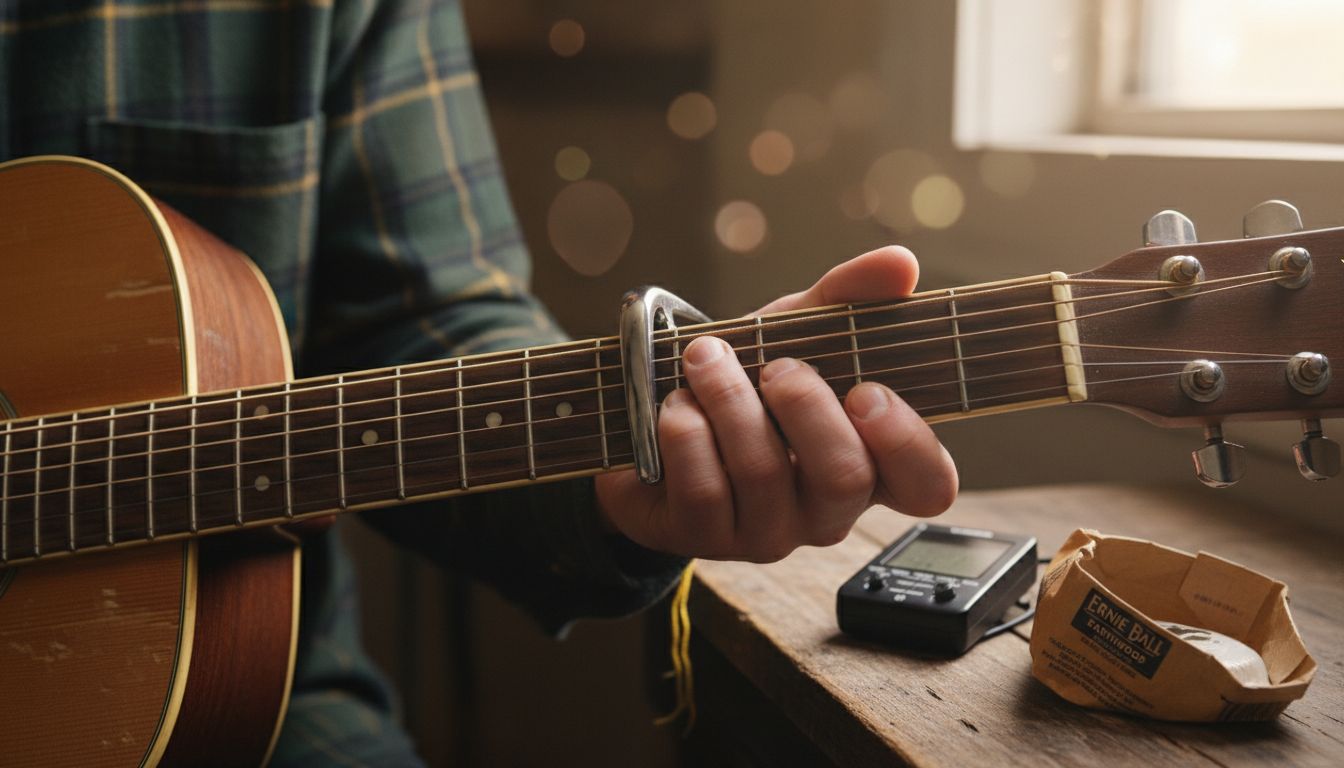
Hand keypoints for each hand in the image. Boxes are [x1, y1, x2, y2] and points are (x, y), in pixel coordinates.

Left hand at [594, 246, 958, 561]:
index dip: (908, 443)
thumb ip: (847, 299)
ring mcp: (768, 532)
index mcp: (869, 464)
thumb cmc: (745, 384)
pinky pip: (703, 485)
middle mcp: (827, 510)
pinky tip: (678, 405)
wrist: (651, 420)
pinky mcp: (706, 537)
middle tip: (776, 366)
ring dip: (730, 399)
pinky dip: (686, 429)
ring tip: (705, 359)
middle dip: (805, 406)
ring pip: (764, 474)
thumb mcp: (795, 333)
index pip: (928, 485)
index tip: (867, 391)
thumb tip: (899, 263)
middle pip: (845, 478)